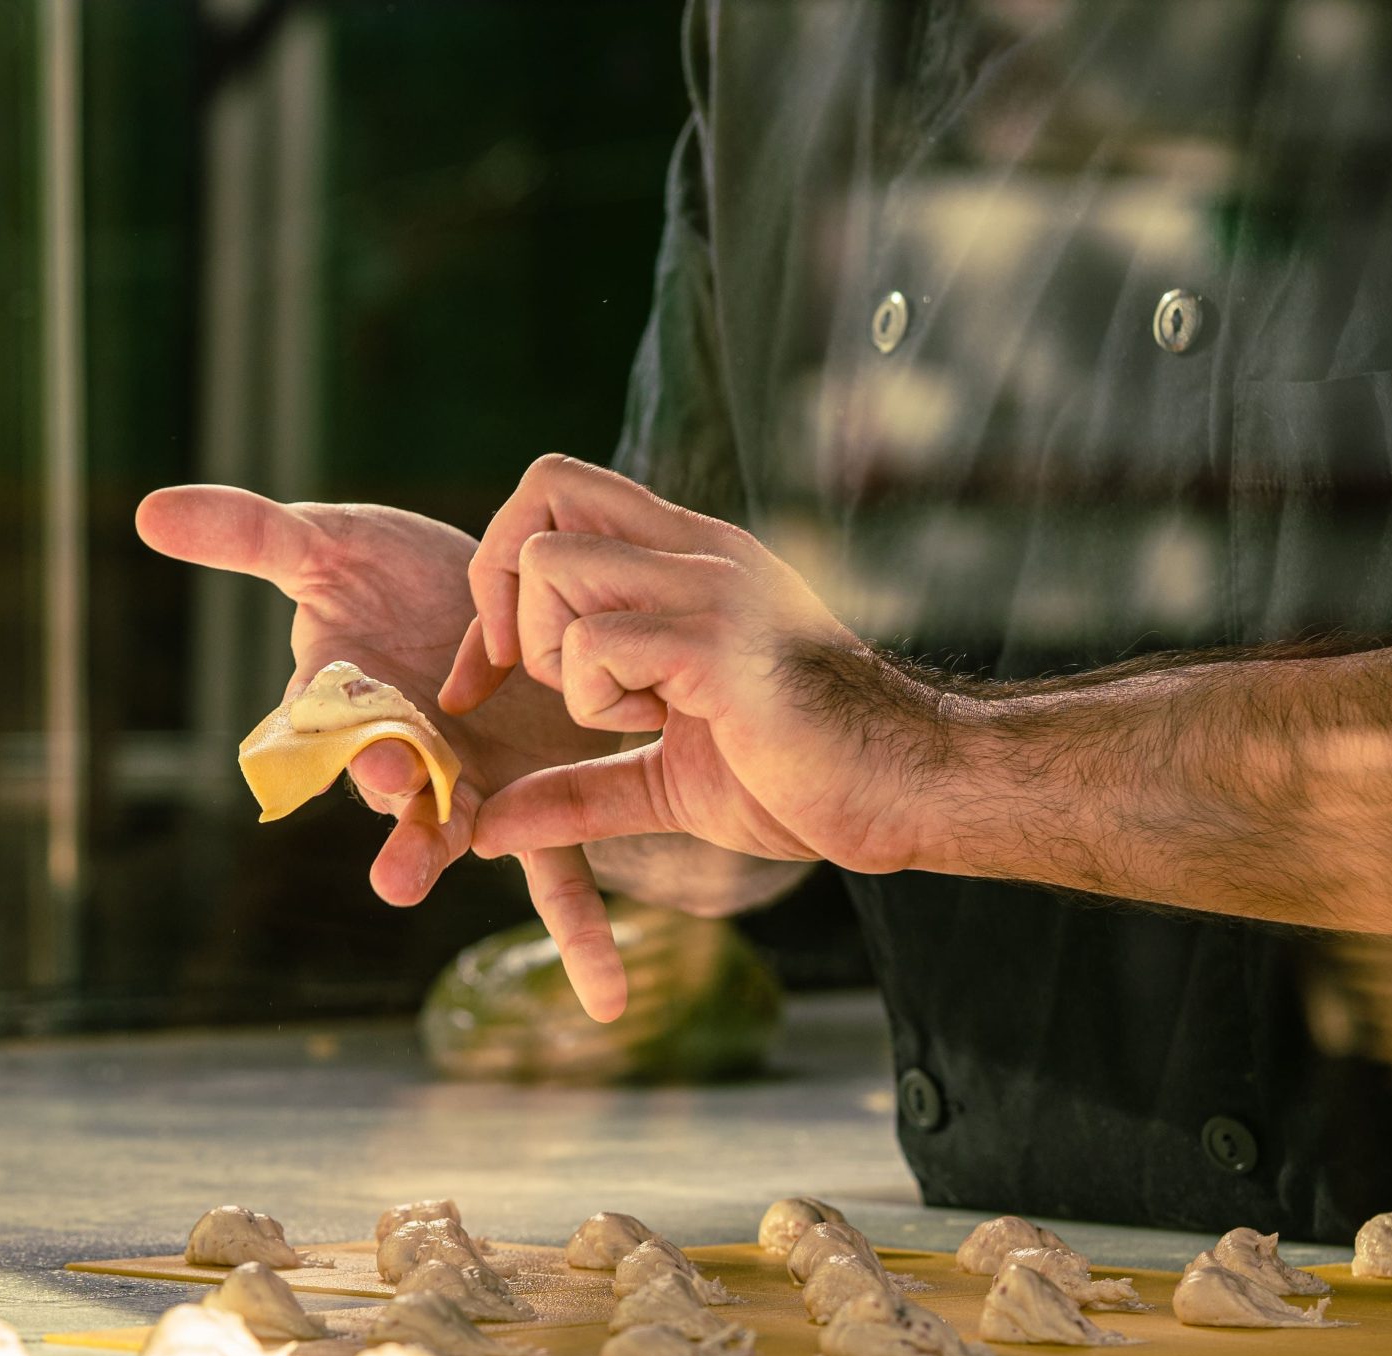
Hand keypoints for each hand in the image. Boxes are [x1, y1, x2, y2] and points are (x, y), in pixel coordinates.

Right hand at [136, 484, 633, 1019]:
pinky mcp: (536, 805)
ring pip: (455, 834)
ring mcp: (466, 787)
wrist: (501, 594)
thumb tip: (148, 509)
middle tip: (398, 869)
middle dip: (399, 827)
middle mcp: (400, 755)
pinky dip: (580, 940)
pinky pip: (558, 879)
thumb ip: (247, 534)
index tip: (369, 752)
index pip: (328, 721)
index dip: (340, 740)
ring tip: (457, 914)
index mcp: (347, 700)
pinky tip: (606, 1004)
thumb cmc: (401, 574)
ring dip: (455, 874)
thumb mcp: (329, 541)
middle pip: (391, 793)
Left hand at [444, 457, 939, 873]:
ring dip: (560, 657)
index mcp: (686, 559)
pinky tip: (669, 724)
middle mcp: (697, 549)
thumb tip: (486, 828)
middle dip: (506, 603)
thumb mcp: (662, 780)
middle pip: (540, 495)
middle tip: (562, 686)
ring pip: (553, 566)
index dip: (491, 578)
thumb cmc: (801, 779)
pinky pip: (595, 645)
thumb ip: (575, 789)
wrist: (906, 794)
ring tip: (635, 710)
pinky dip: (598, 701)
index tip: (487, 676)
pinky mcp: (721, 643)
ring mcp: (712, 587)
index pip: (552, 492)